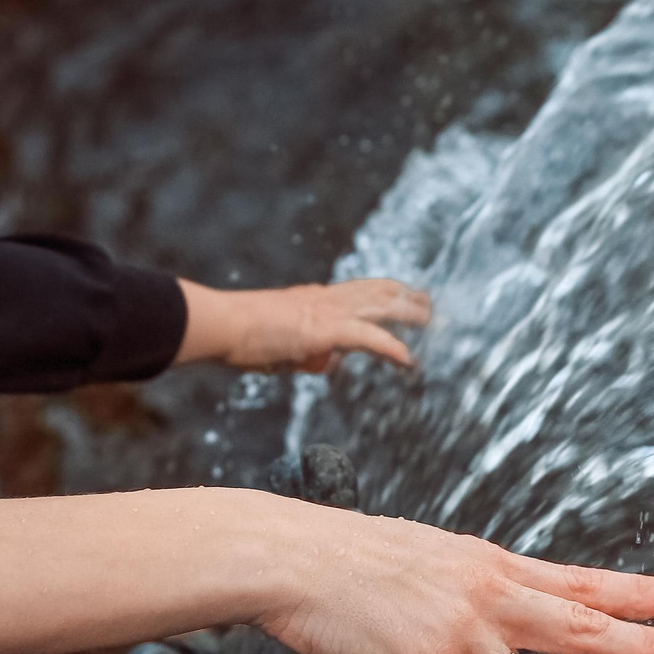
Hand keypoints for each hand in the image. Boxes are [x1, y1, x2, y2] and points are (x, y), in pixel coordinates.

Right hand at [175, 277, 430, 372]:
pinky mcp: (324, 329)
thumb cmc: (240, 336)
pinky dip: (391, 348)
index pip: (359, 292)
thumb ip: (307, 352)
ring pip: (380, 306)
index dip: (385, 293)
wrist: (222, 325)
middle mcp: (325, 298)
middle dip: (407, 297)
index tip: (405, 297)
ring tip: (431, 321)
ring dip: (409, 314)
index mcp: (314, 299)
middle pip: (377, 291)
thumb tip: (326, 362)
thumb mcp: (281, 345)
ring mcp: (326, 311)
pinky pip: (368, 338)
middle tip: (430, 304)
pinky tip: (408, 360)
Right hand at [252, 502, 653, 653]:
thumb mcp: (428, 558)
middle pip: (586, 624)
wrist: (293, 555)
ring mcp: (461, 629)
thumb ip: (469, 584)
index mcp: (494, 566)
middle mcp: (490, 593)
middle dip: (650, 648)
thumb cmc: (348, 558)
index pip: (584, 580)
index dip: (642, 591)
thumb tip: (492, 606)